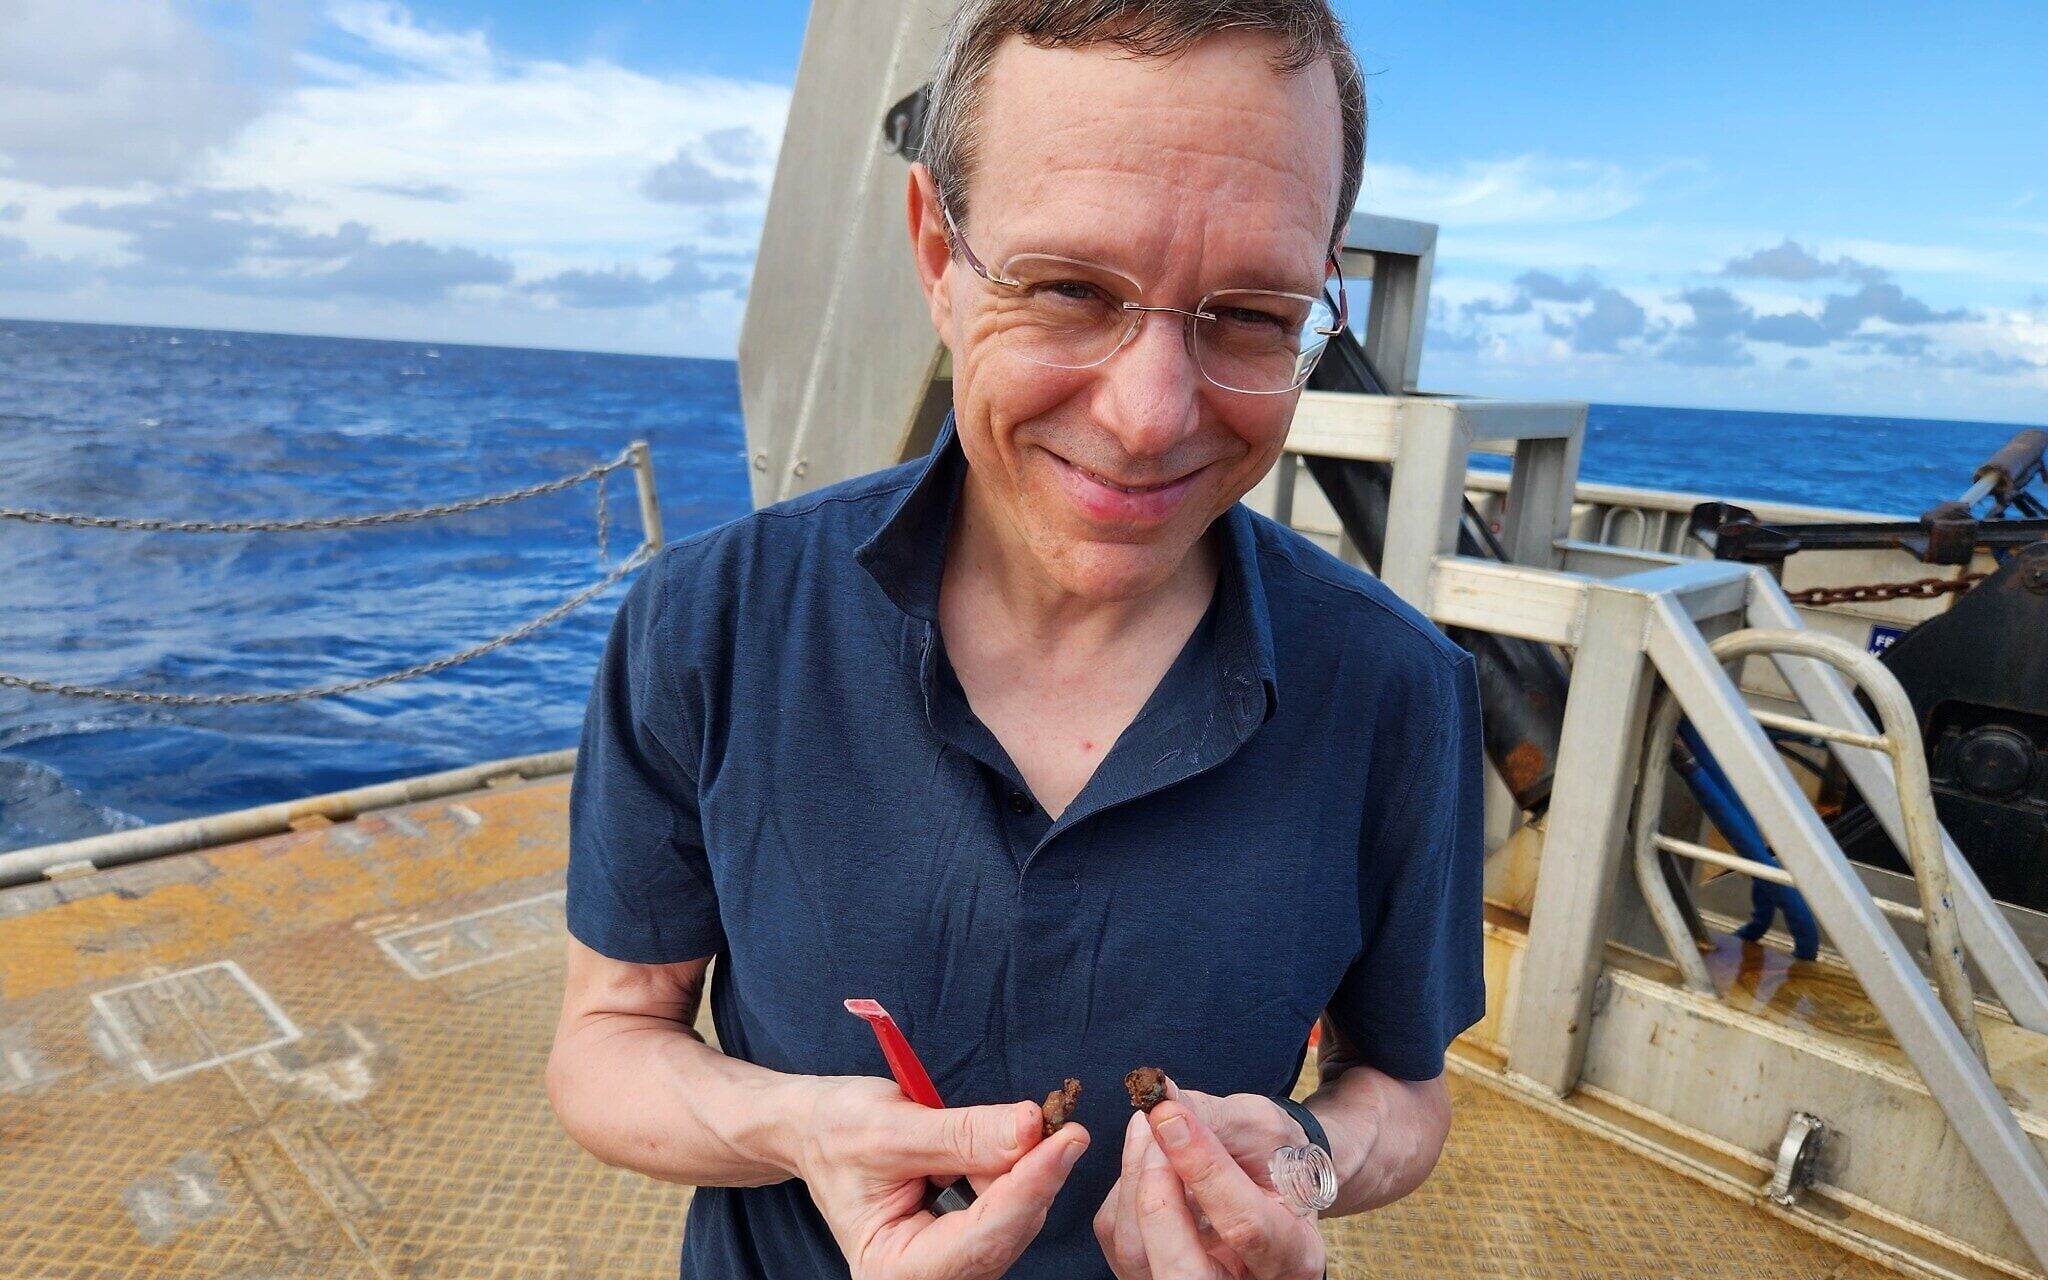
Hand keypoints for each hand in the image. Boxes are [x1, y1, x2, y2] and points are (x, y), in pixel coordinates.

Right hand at [791, 1075, 1089, 1279]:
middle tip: (1062, 1124)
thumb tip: (1031, 1128)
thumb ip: (963, 1134)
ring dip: (1027, 1171)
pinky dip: (1016, 1172)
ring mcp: (947, 1263)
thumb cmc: (835, 1131)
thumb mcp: (892, 1127)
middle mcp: (925, 1277)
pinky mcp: (963, 1240)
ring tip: (1028, 1124)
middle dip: (1034, 1177)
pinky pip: (1004, 1210)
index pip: (980, 1236)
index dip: (1028, 1186)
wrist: (812, 1131)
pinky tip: (1013, 1140)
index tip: (1066, 1140)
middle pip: (1003, 1234)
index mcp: (894, 1269)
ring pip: (1011, 1222)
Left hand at [1094, 1084, 1324, 1278]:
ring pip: (1137, 1256)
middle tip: (1155, 1129)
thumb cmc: (1274, 1152)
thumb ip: (1216, 1118)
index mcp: (1293, 1256)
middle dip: (1156, 1195)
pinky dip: (1123, 1191)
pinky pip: (1117, 1240)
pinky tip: (1145, 1156)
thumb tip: (1162, 1099)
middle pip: (1182, 1270)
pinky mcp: (1153, 1272)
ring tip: (1149, 1130)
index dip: (1203, 1170)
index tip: (1170, 1117)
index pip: (1244, 1226)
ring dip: (1133, 1183)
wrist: (1272, 1177)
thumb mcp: (1263, 1128)